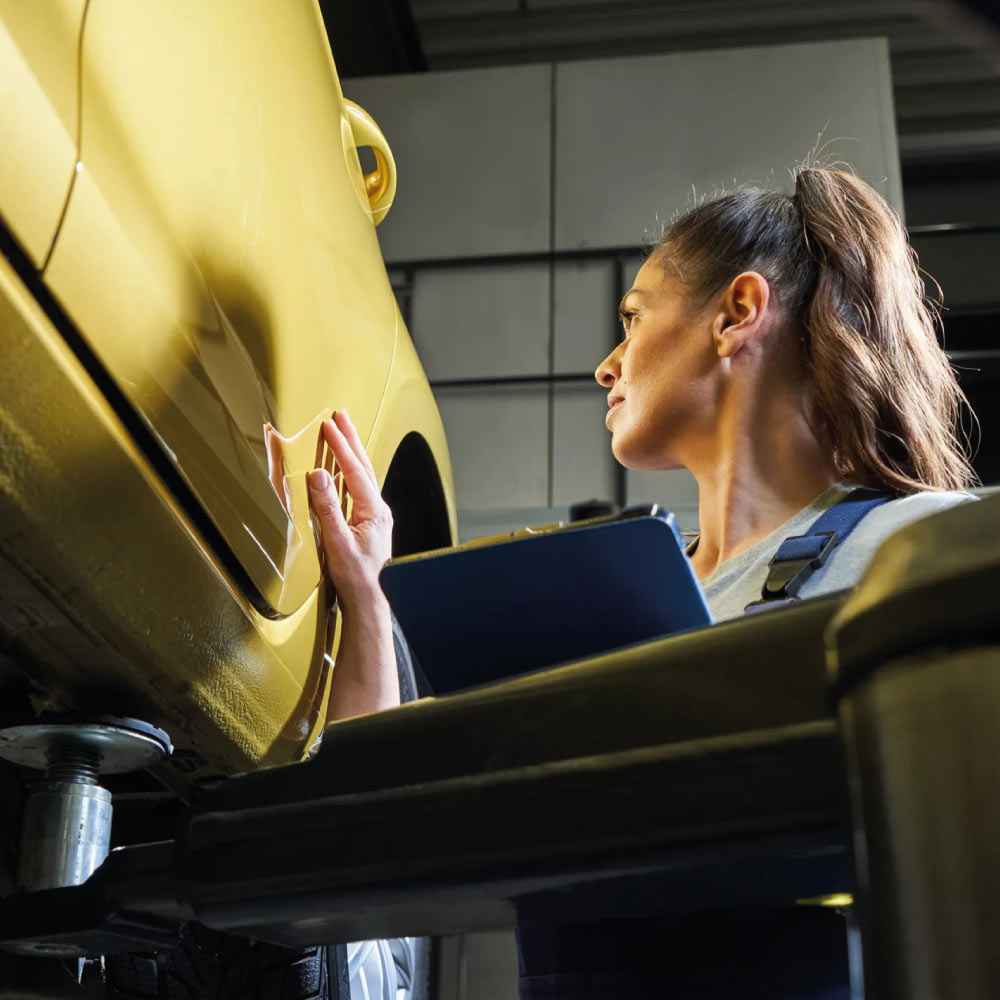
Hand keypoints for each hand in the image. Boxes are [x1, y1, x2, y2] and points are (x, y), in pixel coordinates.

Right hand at [307, 409, 392, 614]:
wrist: (370, 602)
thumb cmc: (356, 578)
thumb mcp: (337, 543)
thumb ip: (327, 508)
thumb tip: (319, 475)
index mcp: (374, 511)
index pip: (355, 470)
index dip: (340, 446)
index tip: (328, 424)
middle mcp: (378, 510)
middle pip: (364, 466)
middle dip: (350, 439)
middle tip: (339, 414)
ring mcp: (375, 516)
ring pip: (363, 475)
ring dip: (351, 451)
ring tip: (342, 431)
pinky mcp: (368, 523)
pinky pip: (359, 487)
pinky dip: (350, 470)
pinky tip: (343, 467)